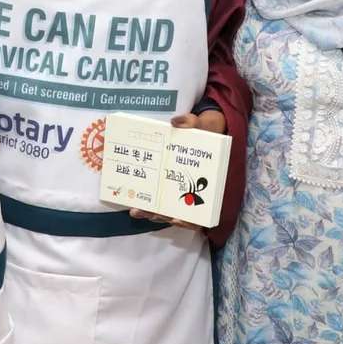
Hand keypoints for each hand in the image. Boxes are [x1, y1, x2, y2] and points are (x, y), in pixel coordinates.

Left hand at [129, 109, 227, 229]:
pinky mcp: (171, 185)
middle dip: (165, 216)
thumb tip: (175, 123)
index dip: (190, 221)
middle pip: (182, 213)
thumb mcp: (202, 125)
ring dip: (153, 213)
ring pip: (170, 209)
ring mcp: (183, 190)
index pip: (202, 209)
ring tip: (136, 211)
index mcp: (207, 182)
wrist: (205, 130)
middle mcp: (196, 190)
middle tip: (149, 214)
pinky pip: (162, 201)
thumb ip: (192, 123)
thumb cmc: (206, 132)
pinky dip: (151, 205)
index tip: (176, 218)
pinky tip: (137, 203)